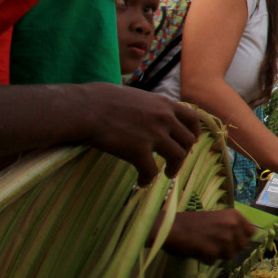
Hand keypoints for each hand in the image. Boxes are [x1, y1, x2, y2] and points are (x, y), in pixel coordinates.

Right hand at [77, 84, 199, 184]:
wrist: (84, 108)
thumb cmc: (100, 99)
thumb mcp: (135, 95)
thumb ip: (149, 106)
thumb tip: (148, 113)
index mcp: (164, 103)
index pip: (192, 118)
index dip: (193, 132)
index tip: (192, 141)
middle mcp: (164, 118)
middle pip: (187, 140)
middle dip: (184, 153)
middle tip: (175, 161)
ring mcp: (154, 134)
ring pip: (177, 156)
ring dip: (174, 168)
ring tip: (167, 174)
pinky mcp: (139, 150)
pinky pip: (151, 171)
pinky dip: (148, 179)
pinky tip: (141, 182)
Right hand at [159, 209, 254, 264]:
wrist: (171, 227)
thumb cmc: (192, 223)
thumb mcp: (218, 219)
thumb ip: (231, 227)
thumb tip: (246, 241)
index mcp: (234, 215)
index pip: (251, 232)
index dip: (242, 238)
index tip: (233, 240)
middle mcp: (232, 225)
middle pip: (241, 247)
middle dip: (230, 249)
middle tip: (214, 244)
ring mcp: (224, 238)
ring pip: (229, 255)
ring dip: (217, 255)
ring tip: (205, 246)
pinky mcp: (214, 250)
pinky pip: (215, 261)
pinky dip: (206, 259)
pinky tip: (198, 250)